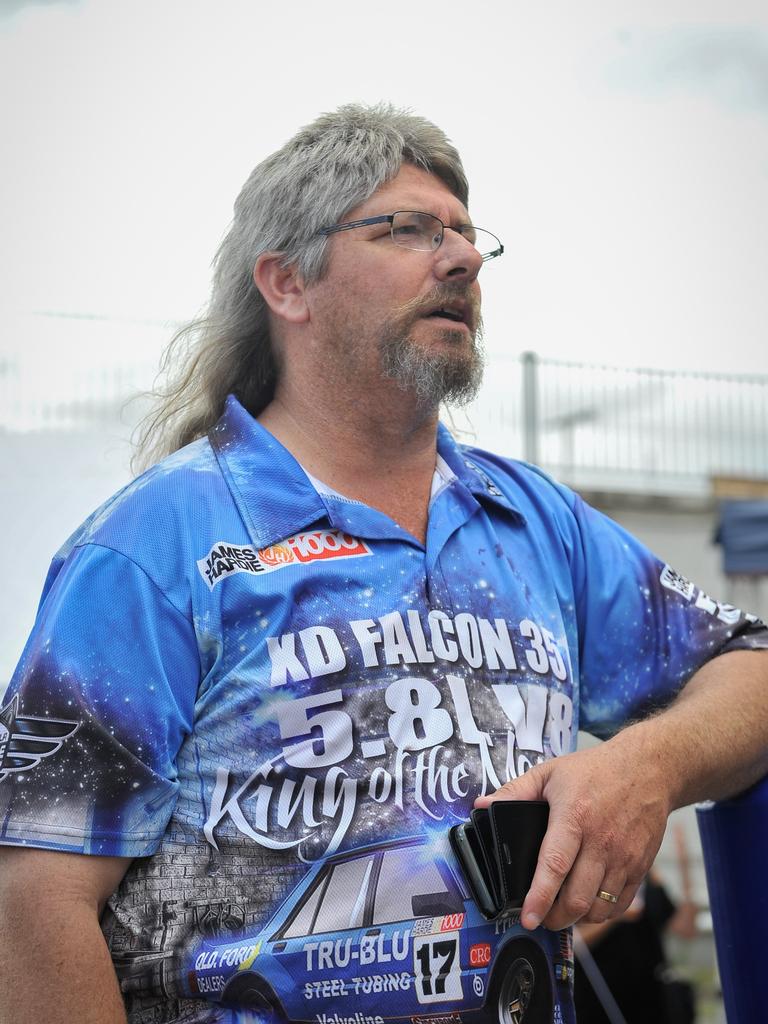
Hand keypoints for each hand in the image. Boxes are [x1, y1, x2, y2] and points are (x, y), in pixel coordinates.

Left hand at [475, 736, 670, 930]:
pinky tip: (588, 905)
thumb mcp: (550, 772)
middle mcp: (602, 840)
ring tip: (562, 912)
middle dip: (555, 917)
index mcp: (575, 816)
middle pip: (578, 897)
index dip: (539, 897)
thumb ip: (515, 790)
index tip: (527, 918)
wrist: (648, 768)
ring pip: (600, 907)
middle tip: (541, 917)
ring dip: (578, 918)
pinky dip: (602, 913)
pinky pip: (621, 904)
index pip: (555, 865)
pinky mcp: (641, 866)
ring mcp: (624, 856)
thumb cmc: (595, 770)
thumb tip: (482, 805)